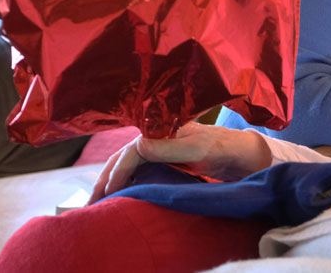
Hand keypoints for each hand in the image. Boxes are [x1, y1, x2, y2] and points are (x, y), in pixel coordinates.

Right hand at [87, 122, 271, 203]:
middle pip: (122, 155)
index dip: (118, 172)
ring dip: (110, 178)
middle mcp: (156, 135)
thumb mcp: (196, 150)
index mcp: (161, 130)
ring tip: (97, 198)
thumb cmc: (220, 148)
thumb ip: (168, 148)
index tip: (110, 192)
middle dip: (105, 176)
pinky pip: (137, 166)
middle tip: (91, 200)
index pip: (131, 152)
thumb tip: (136, 145)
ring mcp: (159, 146)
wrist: (239, 151)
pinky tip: (118, 190)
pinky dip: (124, 178)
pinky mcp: (164, 157)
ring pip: (126, 161)